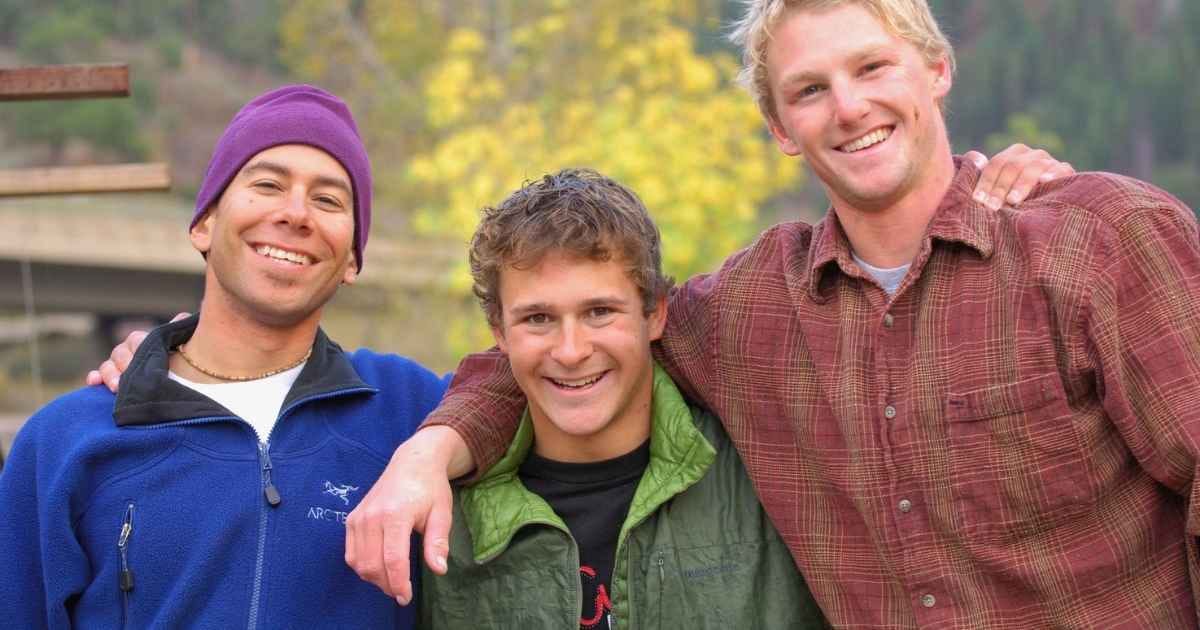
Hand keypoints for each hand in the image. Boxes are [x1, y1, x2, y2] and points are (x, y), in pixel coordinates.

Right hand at [85, 312, 189, 391]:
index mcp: (143, 341)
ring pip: (107, 366)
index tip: (144, 352)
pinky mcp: (109, 380)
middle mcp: (127, 351)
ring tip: (117, 387)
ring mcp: (116, 366)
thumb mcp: (179, 344)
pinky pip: (97, 377)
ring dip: (110, 375)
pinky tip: (94, 382)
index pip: (137, 340)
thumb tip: (183, 317)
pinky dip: (94, 378)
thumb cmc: (177, 359)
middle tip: (131, 375)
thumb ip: (178, 330)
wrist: (173, 376)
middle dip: (125, 365)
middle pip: (120, 354)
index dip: (140, 347)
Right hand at [345, 425, 472, 604]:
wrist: (412, 463)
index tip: (406, 597)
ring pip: (359, 562)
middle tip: (402, 592)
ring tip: (393, 580)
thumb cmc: (430, 488)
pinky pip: (351, 553)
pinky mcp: (352, 519)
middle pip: (372, 564)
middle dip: (387, 584)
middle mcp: (372, 516)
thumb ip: (438, 541)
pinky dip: (362, 566)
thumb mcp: (442, 513)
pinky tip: (379, 567)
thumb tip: (439, 569)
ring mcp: (358, 517)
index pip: (393, 559)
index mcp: (396, 514)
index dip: (399, 583)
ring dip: (374, 578)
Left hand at [966, 144, 1074, 209]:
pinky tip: (1045, 182)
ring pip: (1034, 167)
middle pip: (1013, 166)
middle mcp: (1032, 154)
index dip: (986, 182)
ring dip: (1021, 184)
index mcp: (1015, 154)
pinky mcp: (1066, 171)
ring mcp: (1050, 162)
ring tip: (1012, 200)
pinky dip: (1053, 174)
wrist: (1053, 199)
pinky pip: (1061, 169)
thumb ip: (985, 173)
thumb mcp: (1002, 185)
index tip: (978, 199)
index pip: (996, 164)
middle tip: (992, 206)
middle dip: (1000, 187)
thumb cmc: (1019, 194)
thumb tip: (971, 158)